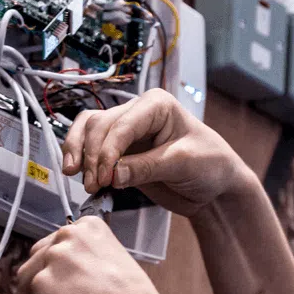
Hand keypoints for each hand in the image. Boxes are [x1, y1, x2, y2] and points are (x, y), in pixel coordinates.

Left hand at [15, 217, 174, 293]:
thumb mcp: (113, 263)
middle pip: (36, 259)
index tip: (63, 283)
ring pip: (27, 282)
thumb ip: (85, 260)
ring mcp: (52, 258)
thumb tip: (62, 276)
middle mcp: (67, 235)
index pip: (56, 243)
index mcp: (88, 227)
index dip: (56, 268)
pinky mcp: (41, 283)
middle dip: (42, 283)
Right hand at [62, 88, 246, 215]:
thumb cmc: (211, 165)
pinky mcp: (120, 153)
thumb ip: (147, 168)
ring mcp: (126, 133)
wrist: (214, 188)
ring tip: (79, 180)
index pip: (121, 124)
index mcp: (156, 105)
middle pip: (98, 125)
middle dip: (91, 155)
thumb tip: (112, 174)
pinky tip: (81, 178)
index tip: (104, 177)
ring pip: (88, 132)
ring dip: (79, 154)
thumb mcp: (184, 163)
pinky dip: (82, 162)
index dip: (107, 151)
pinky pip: (91, 150)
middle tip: (92, 184)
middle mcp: (137, 113)